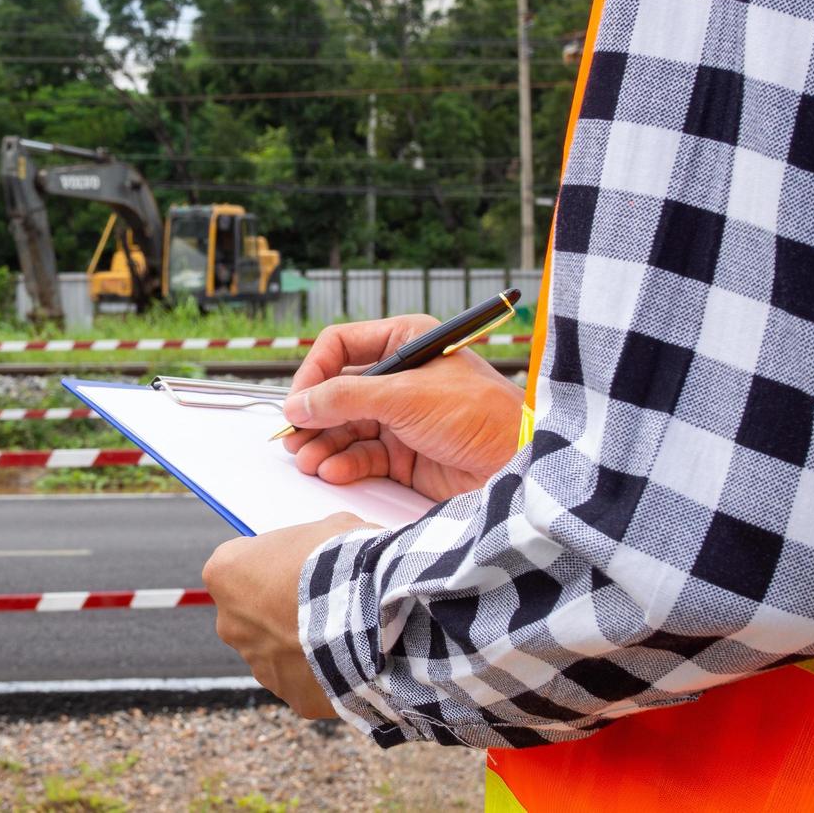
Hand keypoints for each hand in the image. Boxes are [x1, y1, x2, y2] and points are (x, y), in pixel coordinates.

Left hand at [203, 513, 375, 717]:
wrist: (371, 613)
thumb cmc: (342, 560)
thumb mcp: (328, 528)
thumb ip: (314, 538)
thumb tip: (329, 543)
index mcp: (225, 573)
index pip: (236, 566)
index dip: (269, 565)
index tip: (296, 564)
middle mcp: (229, 623)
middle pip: (251, 614)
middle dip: (280, 609)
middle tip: (323, 601)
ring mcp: (259, 664)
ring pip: (278, 653)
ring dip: (303, 644)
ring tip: (345, 631)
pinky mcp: (293, 696)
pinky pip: (308, 683)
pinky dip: (328, 674)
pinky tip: (355, 659)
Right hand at [283, 315, 523, 502]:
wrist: (521, 465)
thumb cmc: (479, 414)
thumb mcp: (405, 396)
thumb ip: (345, 398)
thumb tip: (297, 405)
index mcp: (406, 342)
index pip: (341, 347)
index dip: (314, 372)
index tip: (296, 401)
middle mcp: (401, 377)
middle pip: (338, 391)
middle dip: (314, 415)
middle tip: (292, 438)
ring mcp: (402, 416)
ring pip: (346, 427)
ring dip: (323, 443)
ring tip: (307, 460)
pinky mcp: (406, 454)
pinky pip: (362, 455)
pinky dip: (343, 463)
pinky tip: (331, 470)